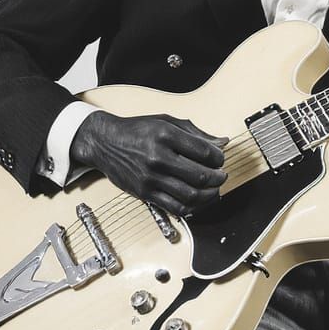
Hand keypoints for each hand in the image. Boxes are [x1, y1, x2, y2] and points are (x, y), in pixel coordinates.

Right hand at [70, 111, 227, 216]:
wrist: (105, 143)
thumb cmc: (138, 130)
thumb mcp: (167, 122)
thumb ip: (196, 133)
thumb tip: (223, 143)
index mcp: (165, 135)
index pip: (204, 152)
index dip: (219, 158)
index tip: (220, 159)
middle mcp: (158, 157)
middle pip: (200, 176)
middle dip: (218, 178)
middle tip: (221, 176)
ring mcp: (151, 178)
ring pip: (190, 195)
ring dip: (209, 195)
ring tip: (214, 189)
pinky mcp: (145, 193)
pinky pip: (175, 207)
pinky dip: (193, 207)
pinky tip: (199, 200)